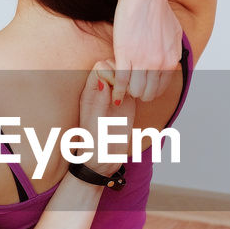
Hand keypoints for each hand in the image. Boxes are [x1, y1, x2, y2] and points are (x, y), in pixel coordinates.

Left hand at [77, 61, 136, 176]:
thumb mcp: (95, 124)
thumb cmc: (94, 146)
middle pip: (114, 66)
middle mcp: (101, 92)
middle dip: (123, 72)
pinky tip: (140, 97)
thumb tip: (103, 79)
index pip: (100, 67)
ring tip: (134, 93)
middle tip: (129, 88)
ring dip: (133, 79)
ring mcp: (115, 96)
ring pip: (125, 74)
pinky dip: (140, 87)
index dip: (110, 70)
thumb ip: (99, 102)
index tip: (117, 85)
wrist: (102, 162)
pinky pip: (134, 86)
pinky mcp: (128, 103)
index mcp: (89, 94)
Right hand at [110, 0, 183, 103]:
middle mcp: (160, 64)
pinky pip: (122, 81)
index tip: (141, 85)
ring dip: (128, 91)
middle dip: (139, 92)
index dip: (150, 89)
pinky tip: (113, 89)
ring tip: (122, 85)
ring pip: (136, 91)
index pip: (161, 87)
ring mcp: (143, 61)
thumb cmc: (158, 7)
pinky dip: (117, 88)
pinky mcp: (126, 55)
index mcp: (171, 59)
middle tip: (131, 86)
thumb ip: (172, 50)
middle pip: (149, 93)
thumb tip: (168, 60)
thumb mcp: (174, 33)